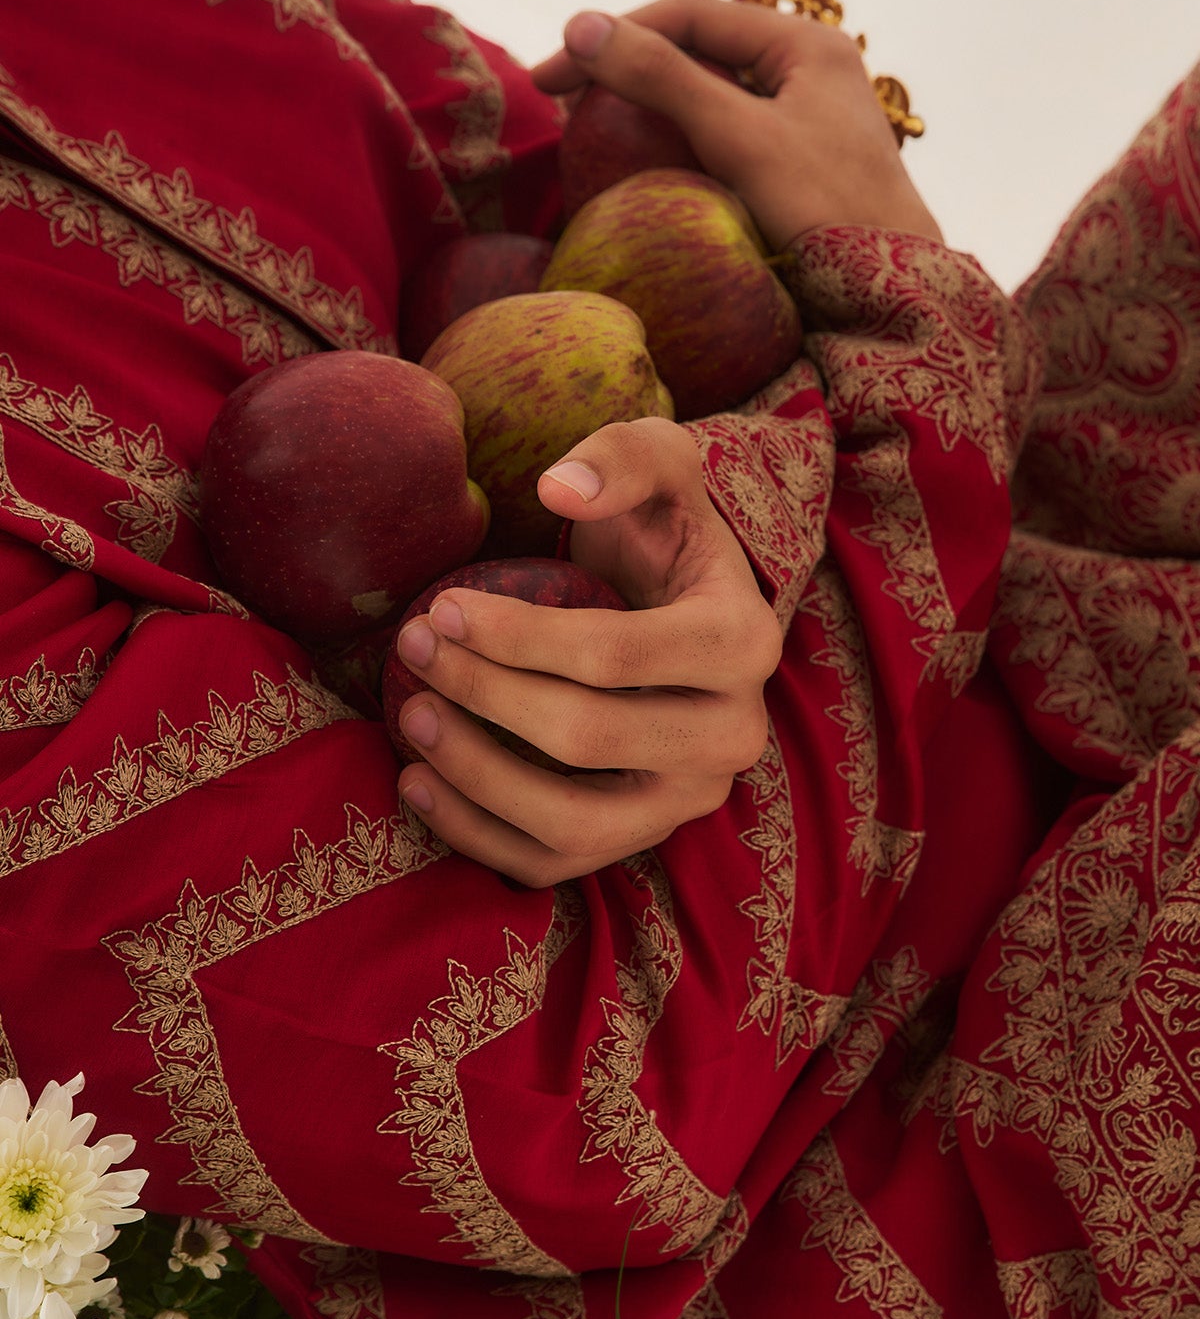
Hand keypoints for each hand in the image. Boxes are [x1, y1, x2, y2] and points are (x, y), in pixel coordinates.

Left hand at [394, 418, 782, 886]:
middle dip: (483, 694)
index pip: (615, 655)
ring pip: (573, 822)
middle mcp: (733, 737)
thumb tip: (558, 487)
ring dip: (475, 776)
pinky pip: (555, 863)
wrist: (682, 608)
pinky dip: (477, 836)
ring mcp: (690, 799)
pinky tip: (416, 784)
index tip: (441, 607)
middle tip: (412, 648)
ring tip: (410, 718)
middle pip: (587, 738)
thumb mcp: (659, 464)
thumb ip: (622, 455)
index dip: (515, 637)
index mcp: (744, 643)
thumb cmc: (658, 530)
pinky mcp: (645, 839)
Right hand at [529, 0, 941, 249]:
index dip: (613, 36)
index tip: (551, 77)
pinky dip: (677, 149)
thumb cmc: (829, 212)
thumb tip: (584, 27)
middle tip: (563, 106)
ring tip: (591, 134)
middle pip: (698, 53)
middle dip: (627, 71)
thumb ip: (665, 79)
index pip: (688, 16)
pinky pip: (724, 143)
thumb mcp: (740, 137)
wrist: (899, 298)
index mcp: (803, 45)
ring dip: (648, 110)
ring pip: (709, 98)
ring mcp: (804, 123)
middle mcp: (806, 73)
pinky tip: (643, 172)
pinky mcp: (797, 172)